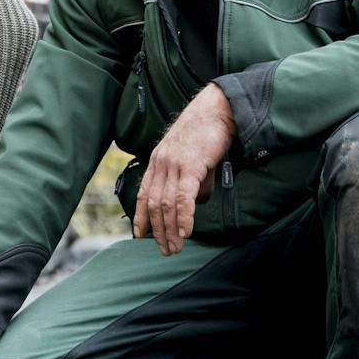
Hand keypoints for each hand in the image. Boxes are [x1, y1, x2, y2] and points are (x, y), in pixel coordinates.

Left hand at [133, 84, 235, 255]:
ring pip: (167, 204)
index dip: (141, 216)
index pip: (144, 194)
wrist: (219, 108)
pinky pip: (184, 197)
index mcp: (157, 161)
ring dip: (170, 230)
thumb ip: (192, 181)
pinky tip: (186, 232)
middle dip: (158, 231)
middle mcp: (161, 163)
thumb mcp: (194, 159)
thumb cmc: (208, 132)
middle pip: (155, 205)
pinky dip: (184, 217)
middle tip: (166, 250)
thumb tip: (196, 203)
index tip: (140, 235)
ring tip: (175, 247)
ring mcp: (174, 164)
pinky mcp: (191, 165)